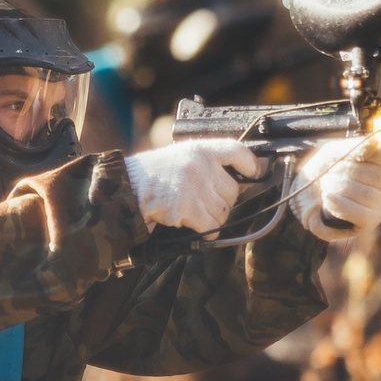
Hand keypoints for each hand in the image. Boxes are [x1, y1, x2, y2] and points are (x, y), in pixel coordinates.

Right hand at [126, 139, 265, 233]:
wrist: (126, 188)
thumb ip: (205, 163)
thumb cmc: (151, 175)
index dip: (251, 163)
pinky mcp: (188, 209)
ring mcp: (195, 187)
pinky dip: (206, 230)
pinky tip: (194, 225)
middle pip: (233, 190)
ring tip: (195, 212)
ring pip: (224, 210)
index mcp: (199, 149)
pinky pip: (211, 226)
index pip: (237, 151)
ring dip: (213, 217)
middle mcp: (201, 166)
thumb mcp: (180, 156)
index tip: (254, 172)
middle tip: (205, 202)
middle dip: (223, 201)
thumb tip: (237, 178)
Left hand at [290, 136, 380, 240]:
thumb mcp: (332, 152)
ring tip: (326, 185)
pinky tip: (327, 199)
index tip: (360, 153)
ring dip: (340, 187)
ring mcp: (380, 205)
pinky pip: (362, 214)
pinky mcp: (368, 223)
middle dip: (349, 172)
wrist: (302, 195)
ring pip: (369, 196)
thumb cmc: (322, 171)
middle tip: (331, 171)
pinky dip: (341, 205)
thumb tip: (374, 143)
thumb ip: (352, 146)